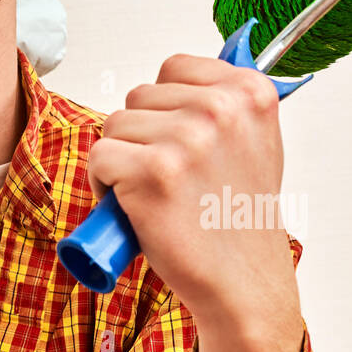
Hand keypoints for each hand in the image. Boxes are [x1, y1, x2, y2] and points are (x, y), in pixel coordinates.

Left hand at [88, 53, 302, 351]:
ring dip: (121, 159)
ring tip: (154, 194)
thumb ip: (223, 103)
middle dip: (142, 135)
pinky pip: (98, 156)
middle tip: (169, 178)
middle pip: (139, 95)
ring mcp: (187, 138)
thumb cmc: (237, 217)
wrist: (243, 283)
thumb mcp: (253, 142)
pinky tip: (133, 207)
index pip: (173, 68)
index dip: (165, 109)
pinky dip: (103, 183)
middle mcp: (221, 108)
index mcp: (250, 92)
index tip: (183, 144)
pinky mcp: (151, 171)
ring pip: (115, 124)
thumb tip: (176, 82)